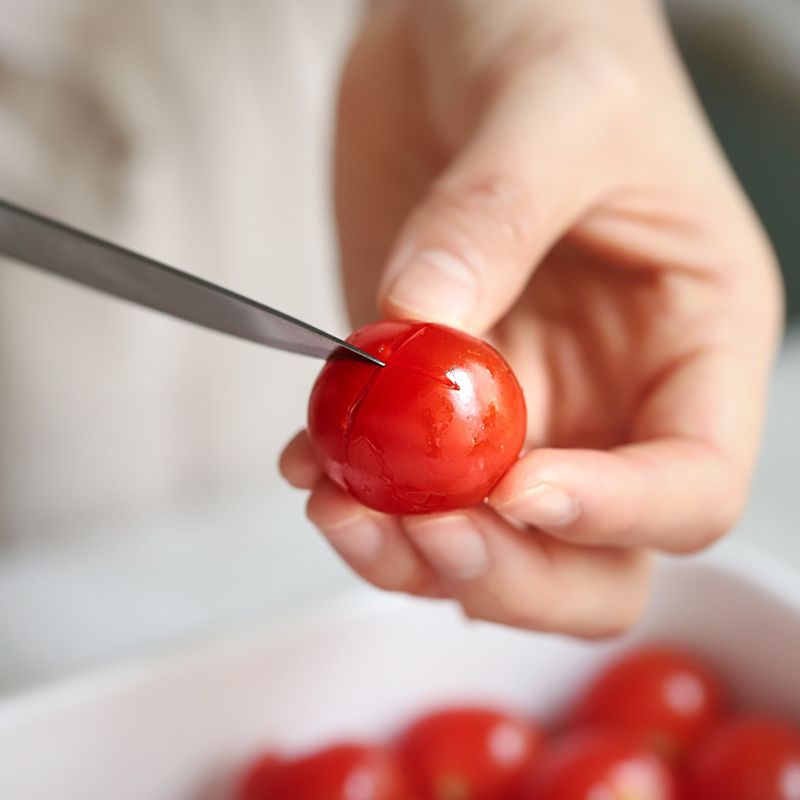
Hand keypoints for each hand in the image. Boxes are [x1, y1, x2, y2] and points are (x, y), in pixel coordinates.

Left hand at [280, 0, 781, 635]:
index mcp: (693, 343)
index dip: (612, 512)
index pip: (690, 486)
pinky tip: (308, 458)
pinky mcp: (429, 393)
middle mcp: (610, 399)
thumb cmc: (558, 32)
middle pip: (588, 561)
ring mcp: (515, 408)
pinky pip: (399, 487)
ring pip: (484, 544)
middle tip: (416, 524)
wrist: (461, 20)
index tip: (515, 488)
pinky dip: (352, 495)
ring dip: (408, 549)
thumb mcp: (552, 103)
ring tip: (335, 498)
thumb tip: (421, 328)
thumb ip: (494, 217)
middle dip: (501, 565)